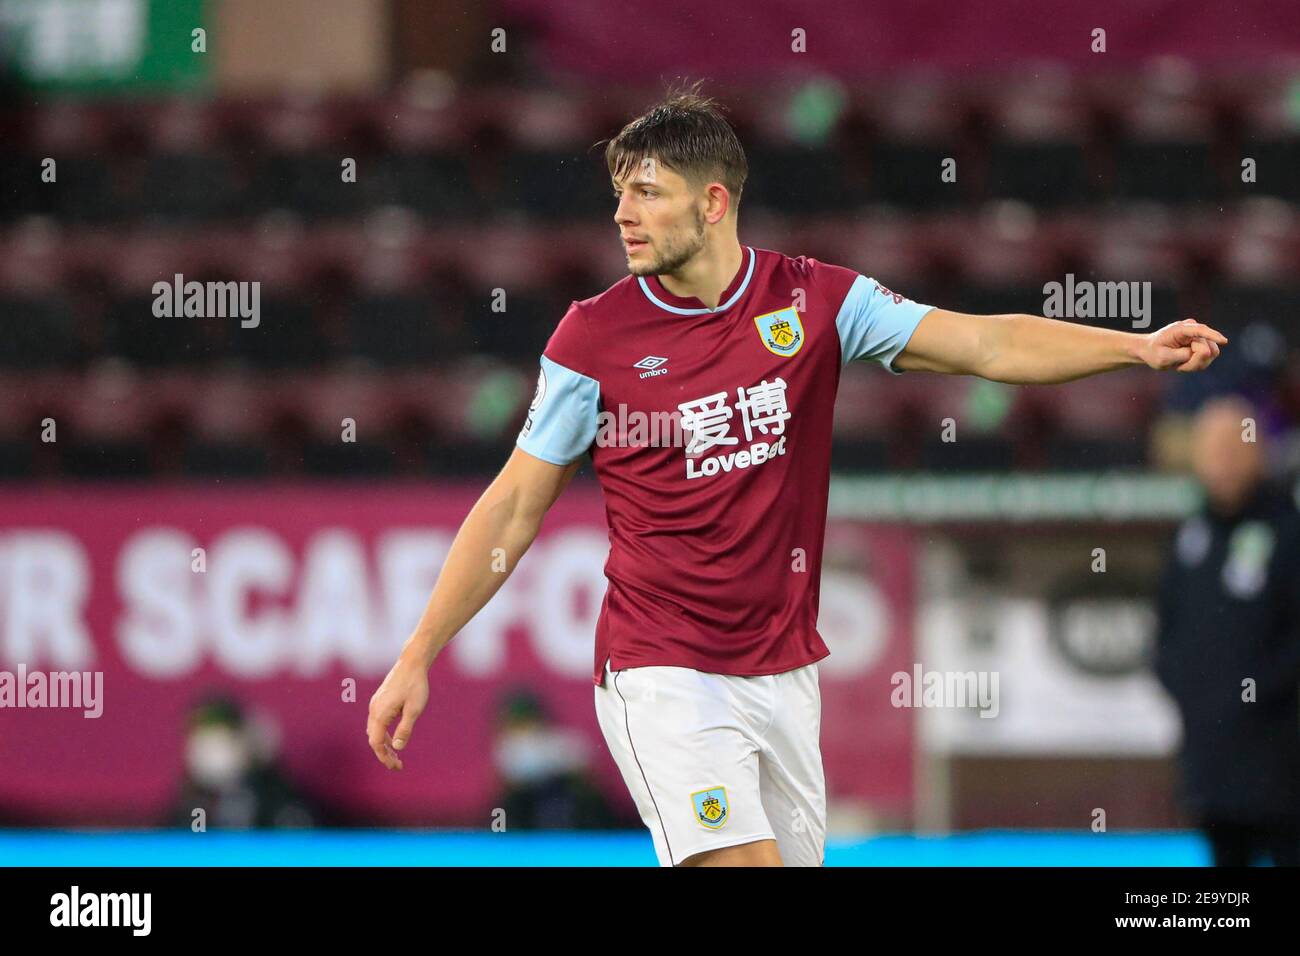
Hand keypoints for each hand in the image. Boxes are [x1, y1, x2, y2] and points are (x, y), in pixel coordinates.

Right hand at [366, 654, 429, 769]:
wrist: (411, 663)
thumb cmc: (415, 685)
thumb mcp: (414, 709)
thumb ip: (405, 728)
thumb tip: (398, 747)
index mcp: (380, 714)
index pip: (377, 743)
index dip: (384, 757)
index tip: (396, 766)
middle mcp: (374, 710)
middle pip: (374, 739)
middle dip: (384, 754)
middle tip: (398, 765)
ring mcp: (375, 704)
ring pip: (374, 731)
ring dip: (384, 744)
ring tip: (396, 755)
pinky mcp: (380, 700)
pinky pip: (377, 723)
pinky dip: (384, 734)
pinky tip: (394, 738)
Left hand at [1140, 318, 1226, 371]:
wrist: (1150, 350)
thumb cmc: (1153, 352)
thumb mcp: (1163, 357)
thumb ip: (1182, 354)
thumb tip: (1202, 352)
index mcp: (1180, 329)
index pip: (1200, 330)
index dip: (1213, 335)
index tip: (1224, 341)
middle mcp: (1193, 329)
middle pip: (1207, 349)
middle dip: (1195, 362)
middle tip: (1179, 367)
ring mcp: (1199, 336)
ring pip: (1210, 354)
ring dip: (1196, 364)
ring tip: (1180, 364)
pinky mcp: (1203, 344)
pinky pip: (1208, 358)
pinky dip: (1196, 364)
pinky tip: (1184, 363)